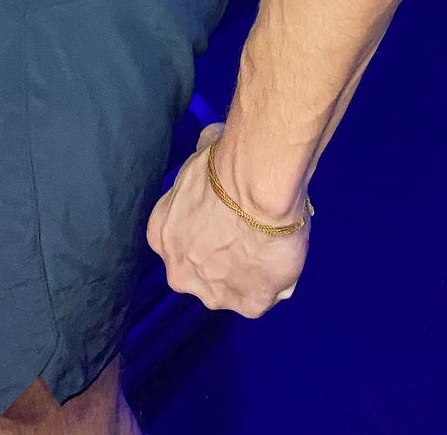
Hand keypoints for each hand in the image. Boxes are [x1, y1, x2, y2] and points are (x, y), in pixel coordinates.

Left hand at [145, 123, 310, 317]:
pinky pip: (266, 296)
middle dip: (221, 256)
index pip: (182, 240)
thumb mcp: (201, 152)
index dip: (204, 228)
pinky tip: (284, 254)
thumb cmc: (225, 162)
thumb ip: (202, 157)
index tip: (224, 216)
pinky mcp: (250, 305)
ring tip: (270, 242)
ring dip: (249, 271)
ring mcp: (214, 294)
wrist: (255, 184)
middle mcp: (180, 272)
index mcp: (162, 236)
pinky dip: (277, 279)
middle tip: (247, 230)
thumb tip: (210, 141)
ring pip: (234, 287)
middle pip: (202, 271)